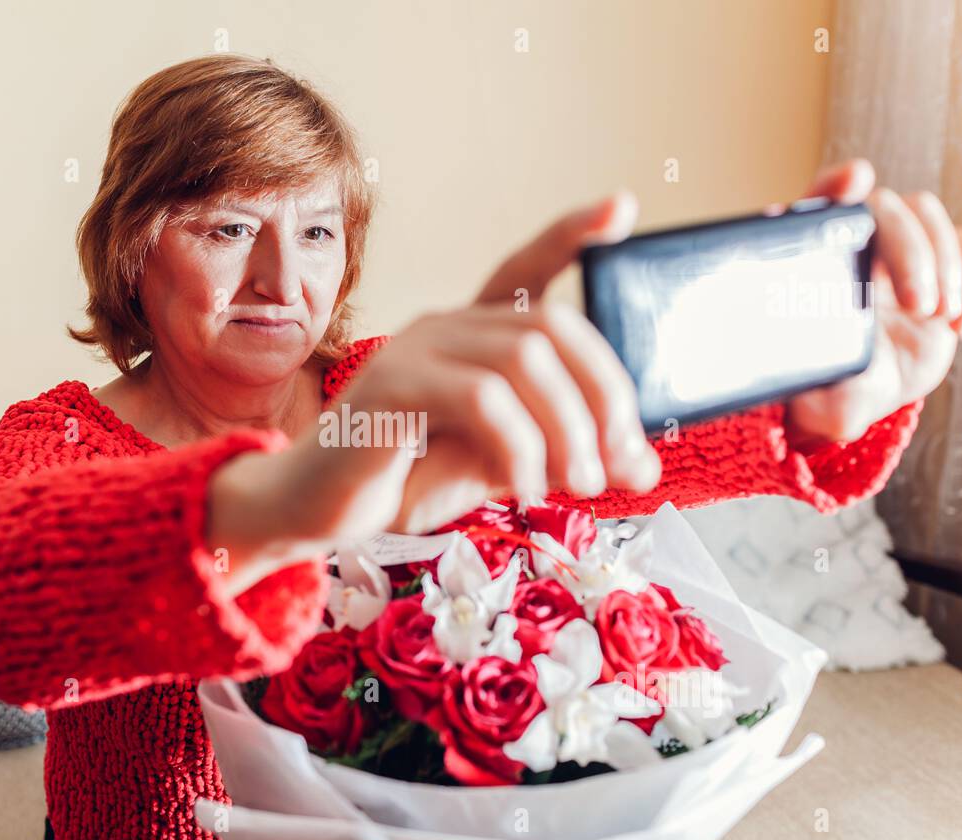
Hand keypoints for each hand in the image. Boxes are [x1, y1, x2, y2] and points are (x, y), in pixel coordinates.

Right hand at [209, 194, 660, 592]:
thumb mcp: (504, 468)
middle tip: (615, 463)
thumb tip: (644, 467)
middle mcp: (446, 326)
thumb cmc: (405, 480)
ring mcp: (416, 348)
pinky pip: (482, 399)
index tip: (623, 207)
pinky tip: (522, 488)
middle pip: (552, 327)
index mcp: (471, 337)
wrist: (317, 510)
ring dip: (568, 429)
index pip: (526, 268)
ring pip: (525, 360)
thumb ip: (566, 455)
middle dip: (603, 394)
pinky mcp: (393, 384)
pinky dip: (520, 448)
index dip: (571, 234)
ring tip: (575, 484)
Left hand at [783, 159, 961, 443]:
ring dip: (946, 265)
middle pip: (889, 207)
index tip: (857, 181)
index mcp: (817, 264)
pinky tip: (959, 324)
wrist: (867, 393)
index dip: (837, 186)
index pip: (818, 206)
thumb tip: (831, 398)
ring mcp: (899, 252)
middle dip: (914, 252)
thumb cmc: (832, 390)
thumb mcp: (823, 402)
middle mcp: (855, 247)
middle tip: (920, 307)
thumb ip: (824, 402)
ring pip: (931, 216)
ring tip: (939, 317)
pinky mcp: (939, 267)